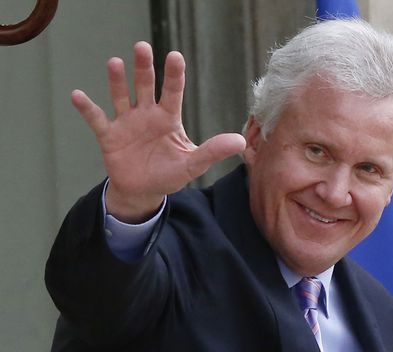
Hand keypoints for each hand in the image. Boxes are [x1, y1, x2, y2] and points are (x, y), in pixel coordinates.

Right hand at [71, 41, 246, 221]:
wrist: (143, 191)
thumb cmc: (169, 174)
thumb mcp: (193, 164)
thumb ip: (213, 151)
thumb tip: (241, 142)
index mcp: (168, 118)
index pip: (173, 92)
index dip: (174, 75)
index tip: (175, 56)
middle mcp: (146, 114)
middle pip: (145, 86)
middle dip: (144, 68)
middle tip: (143, 47)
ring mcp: (126, 122)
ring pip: (121, 96)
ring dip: (117, 81)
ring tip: (115, 63)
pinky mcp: (109, 135)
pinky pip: (96, 119)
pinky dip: (87, 108)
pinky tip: (78, 96)